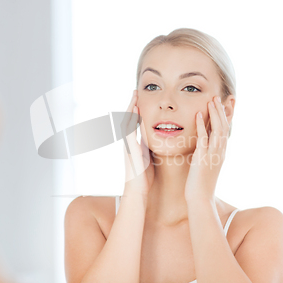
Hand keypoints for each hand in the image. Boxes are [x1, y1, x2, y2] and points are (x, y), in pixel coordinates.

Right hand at [121, 90, 153, 206]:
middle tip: (135, 92)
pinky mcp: (130, 150)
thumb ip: (149, 148)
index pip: (134, 123)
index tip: (140, 99)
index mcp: (134, 144)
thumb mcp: (148, 158)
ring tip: (134, 96)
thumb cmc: (144, 178)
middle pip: (128, 119)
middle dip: (132, 105)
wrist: (137, 191)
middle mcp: (129, 143)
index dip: (137, 111)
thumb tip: (156, 140)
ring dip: (130, 109)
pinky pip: (130, 131)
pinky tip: (135, 111)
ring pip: (126, 122)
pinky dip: (131, 120)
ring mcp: (128, 145)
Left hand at [185, 96, 228, 202]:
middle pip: (224, 126)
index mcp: (221, 152)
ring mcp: (212, 155)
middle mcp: (220, 152)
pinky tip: (198, 115)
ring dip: (214, 114)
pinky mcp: (202, 158)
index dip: (227, 115)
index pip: (226, 129)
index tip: (227, 103)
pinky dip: (201, 125)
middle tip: (218, 97)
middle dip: (221, 111)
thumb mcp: (207, 165)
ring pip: (217, 130)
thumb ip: (207, 152)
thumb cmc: (201, 183)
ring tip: (211, 101)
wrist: (200, 198)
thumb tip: (204, 143)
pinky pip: (203, 138)